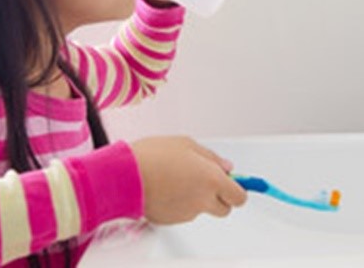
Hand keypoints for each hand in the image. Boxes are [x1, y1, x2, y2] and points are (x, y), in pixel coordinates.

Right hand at [131, 136, 246, 223]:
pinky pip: (183, 212)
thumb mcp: (186, 144)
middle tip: (206, 180)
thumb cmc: (152, 156)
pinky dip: (180, 203)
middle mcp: (202, 200)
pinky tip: (166, 188)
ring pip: (202, 209)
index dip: (238, 189)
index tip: (234, 182)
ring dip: (197, 198)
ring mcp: (187, 213)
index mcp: (211, 180)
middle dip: (220, 197)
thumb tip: (227, 167)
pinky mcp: (171, 220)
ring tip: (177, 178)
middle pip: (225, 208)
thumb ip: (211, 157)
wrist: (123, 175)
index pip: (240, 197)